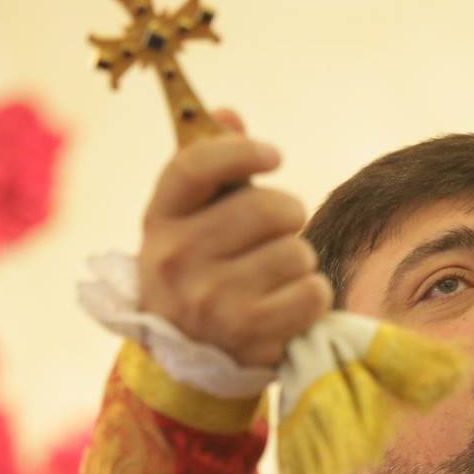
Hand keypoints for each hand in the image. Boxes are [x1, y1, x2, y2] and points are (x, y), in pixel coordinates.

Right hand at [136, 110, 331, 368]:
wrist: (186, 359)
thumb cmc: (199, 269)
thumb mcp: (190, 219)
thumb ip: (212, 166)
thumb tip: (229, 114)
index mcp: (160, 219)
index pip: (196, 166)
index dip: (241, 151)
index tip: (274, 155)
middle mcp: (178, 259)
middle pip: (267, 208)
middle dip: (287, 214)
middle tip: (279, 229)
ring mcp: (212, 299)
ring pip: (296, 251)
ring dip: (298, 260)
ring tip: (273, 276)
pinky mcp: (250, 332)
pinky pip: (313, 291)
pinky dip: (311, 295)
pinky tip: (287, 303)